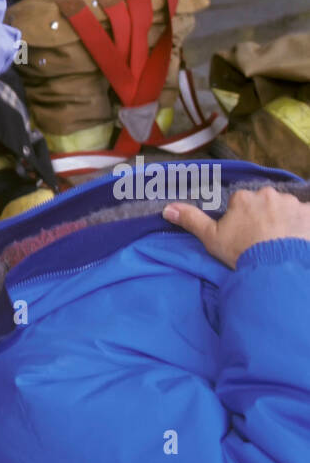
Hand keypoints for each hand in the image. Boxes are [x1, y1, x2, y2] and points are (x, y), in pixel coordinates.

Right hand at [163, 186, 309, 268]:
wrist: (275, 268)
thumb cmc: (241, 252)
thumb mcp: (212, 238)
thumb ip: (191, 220)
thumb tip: (167, 208)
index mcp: (243, 197)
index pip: (243, 204)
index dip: (244, 220)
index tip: (246, 236)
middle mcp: (267, 194)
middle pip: (266, 203)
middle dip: (266, 217)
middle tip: (264, 241)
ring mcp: (291, 203)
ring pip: (287, 208)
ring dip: (286, 221)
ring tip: (283, 243)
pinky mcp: (309, 213)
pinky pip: (306, 215)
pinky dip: (304, 225)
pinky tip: (299, 240)